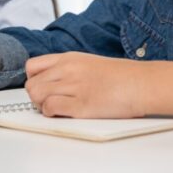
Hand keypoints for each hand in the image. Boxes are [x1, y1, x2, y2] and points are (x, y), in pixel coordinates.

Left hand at [24, 53, 146, 118]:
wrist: (142, 84)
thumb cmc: (121, 77)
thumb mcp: (89, 63)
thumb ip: (69, 70)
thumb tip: (51, 84)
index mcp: (69, 58)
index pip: (32, 66)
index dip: (33, 80)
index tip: (43, 88)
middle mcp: (68, 70)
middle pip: (31, 84)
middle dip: (36, 96)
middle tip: (50, 102)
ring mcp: (73, 86)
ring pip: (36, 95)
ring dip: (42, 106)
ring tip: (57, 109)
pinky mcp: (80, 105)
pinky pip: (50, 108)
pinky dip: (52, 114)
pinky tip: (64, 113)